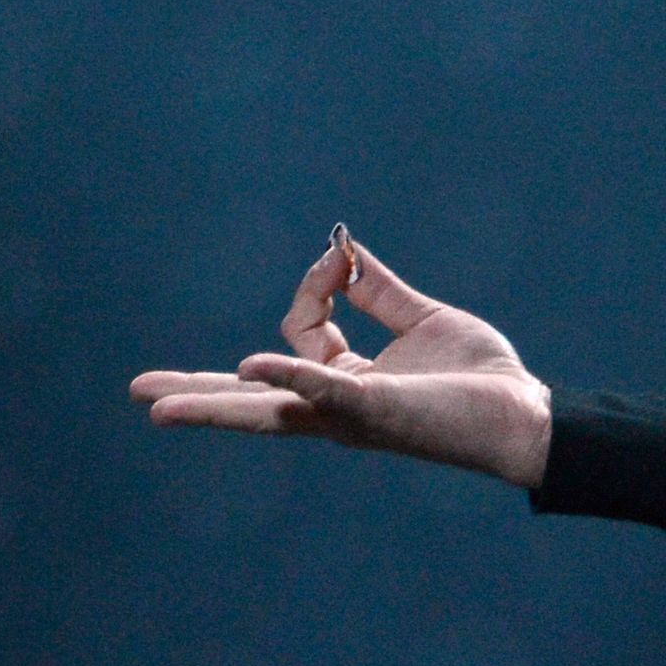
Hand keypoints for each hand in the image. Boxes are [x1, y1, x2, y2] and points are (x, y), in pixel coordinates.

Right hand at [130, 229, 553, 488]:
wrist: (522, 410)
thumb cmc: (477, 378)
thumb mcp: (423, 322)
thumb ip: (380, 292)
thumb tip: (343, 252)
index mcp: (345, 384)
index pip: (301, 332)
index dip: (316, 287)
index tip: (340, 258)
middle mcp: (336, 405)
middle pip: (253, 400)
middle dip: (199, 395)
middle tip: (143, 396)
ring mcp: (350, 413)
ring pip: (270, 409)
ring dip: (213, 405)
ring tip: (160, 409)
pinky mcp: (375, 410)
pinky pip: (324, 392)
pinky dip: (290, 376)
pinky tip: (250, 371)